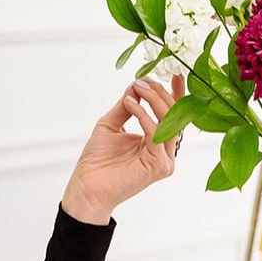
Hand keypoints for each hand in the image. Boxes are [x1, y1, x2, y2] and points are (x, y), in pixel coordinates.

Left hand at [62, 75, 184, 223]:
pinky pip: (156, 133)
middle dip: (160, 93)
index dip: (175, 94)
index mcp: (157, 142)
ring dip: (153, 100)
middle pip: (174, 116)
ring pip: (169, 122)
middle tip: (144, 81)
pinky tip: (130, 104)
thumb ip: (127, 106)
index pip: (172, 115)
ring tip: (136, 89)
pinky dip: (143, 115)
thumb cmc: (97, 160)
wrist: (86, 185)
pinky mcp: (159, 166)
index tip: (172, 74)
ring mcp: (165, 160)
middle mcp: (164, 151)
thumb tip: (136, 85)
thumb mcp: (111, 124)